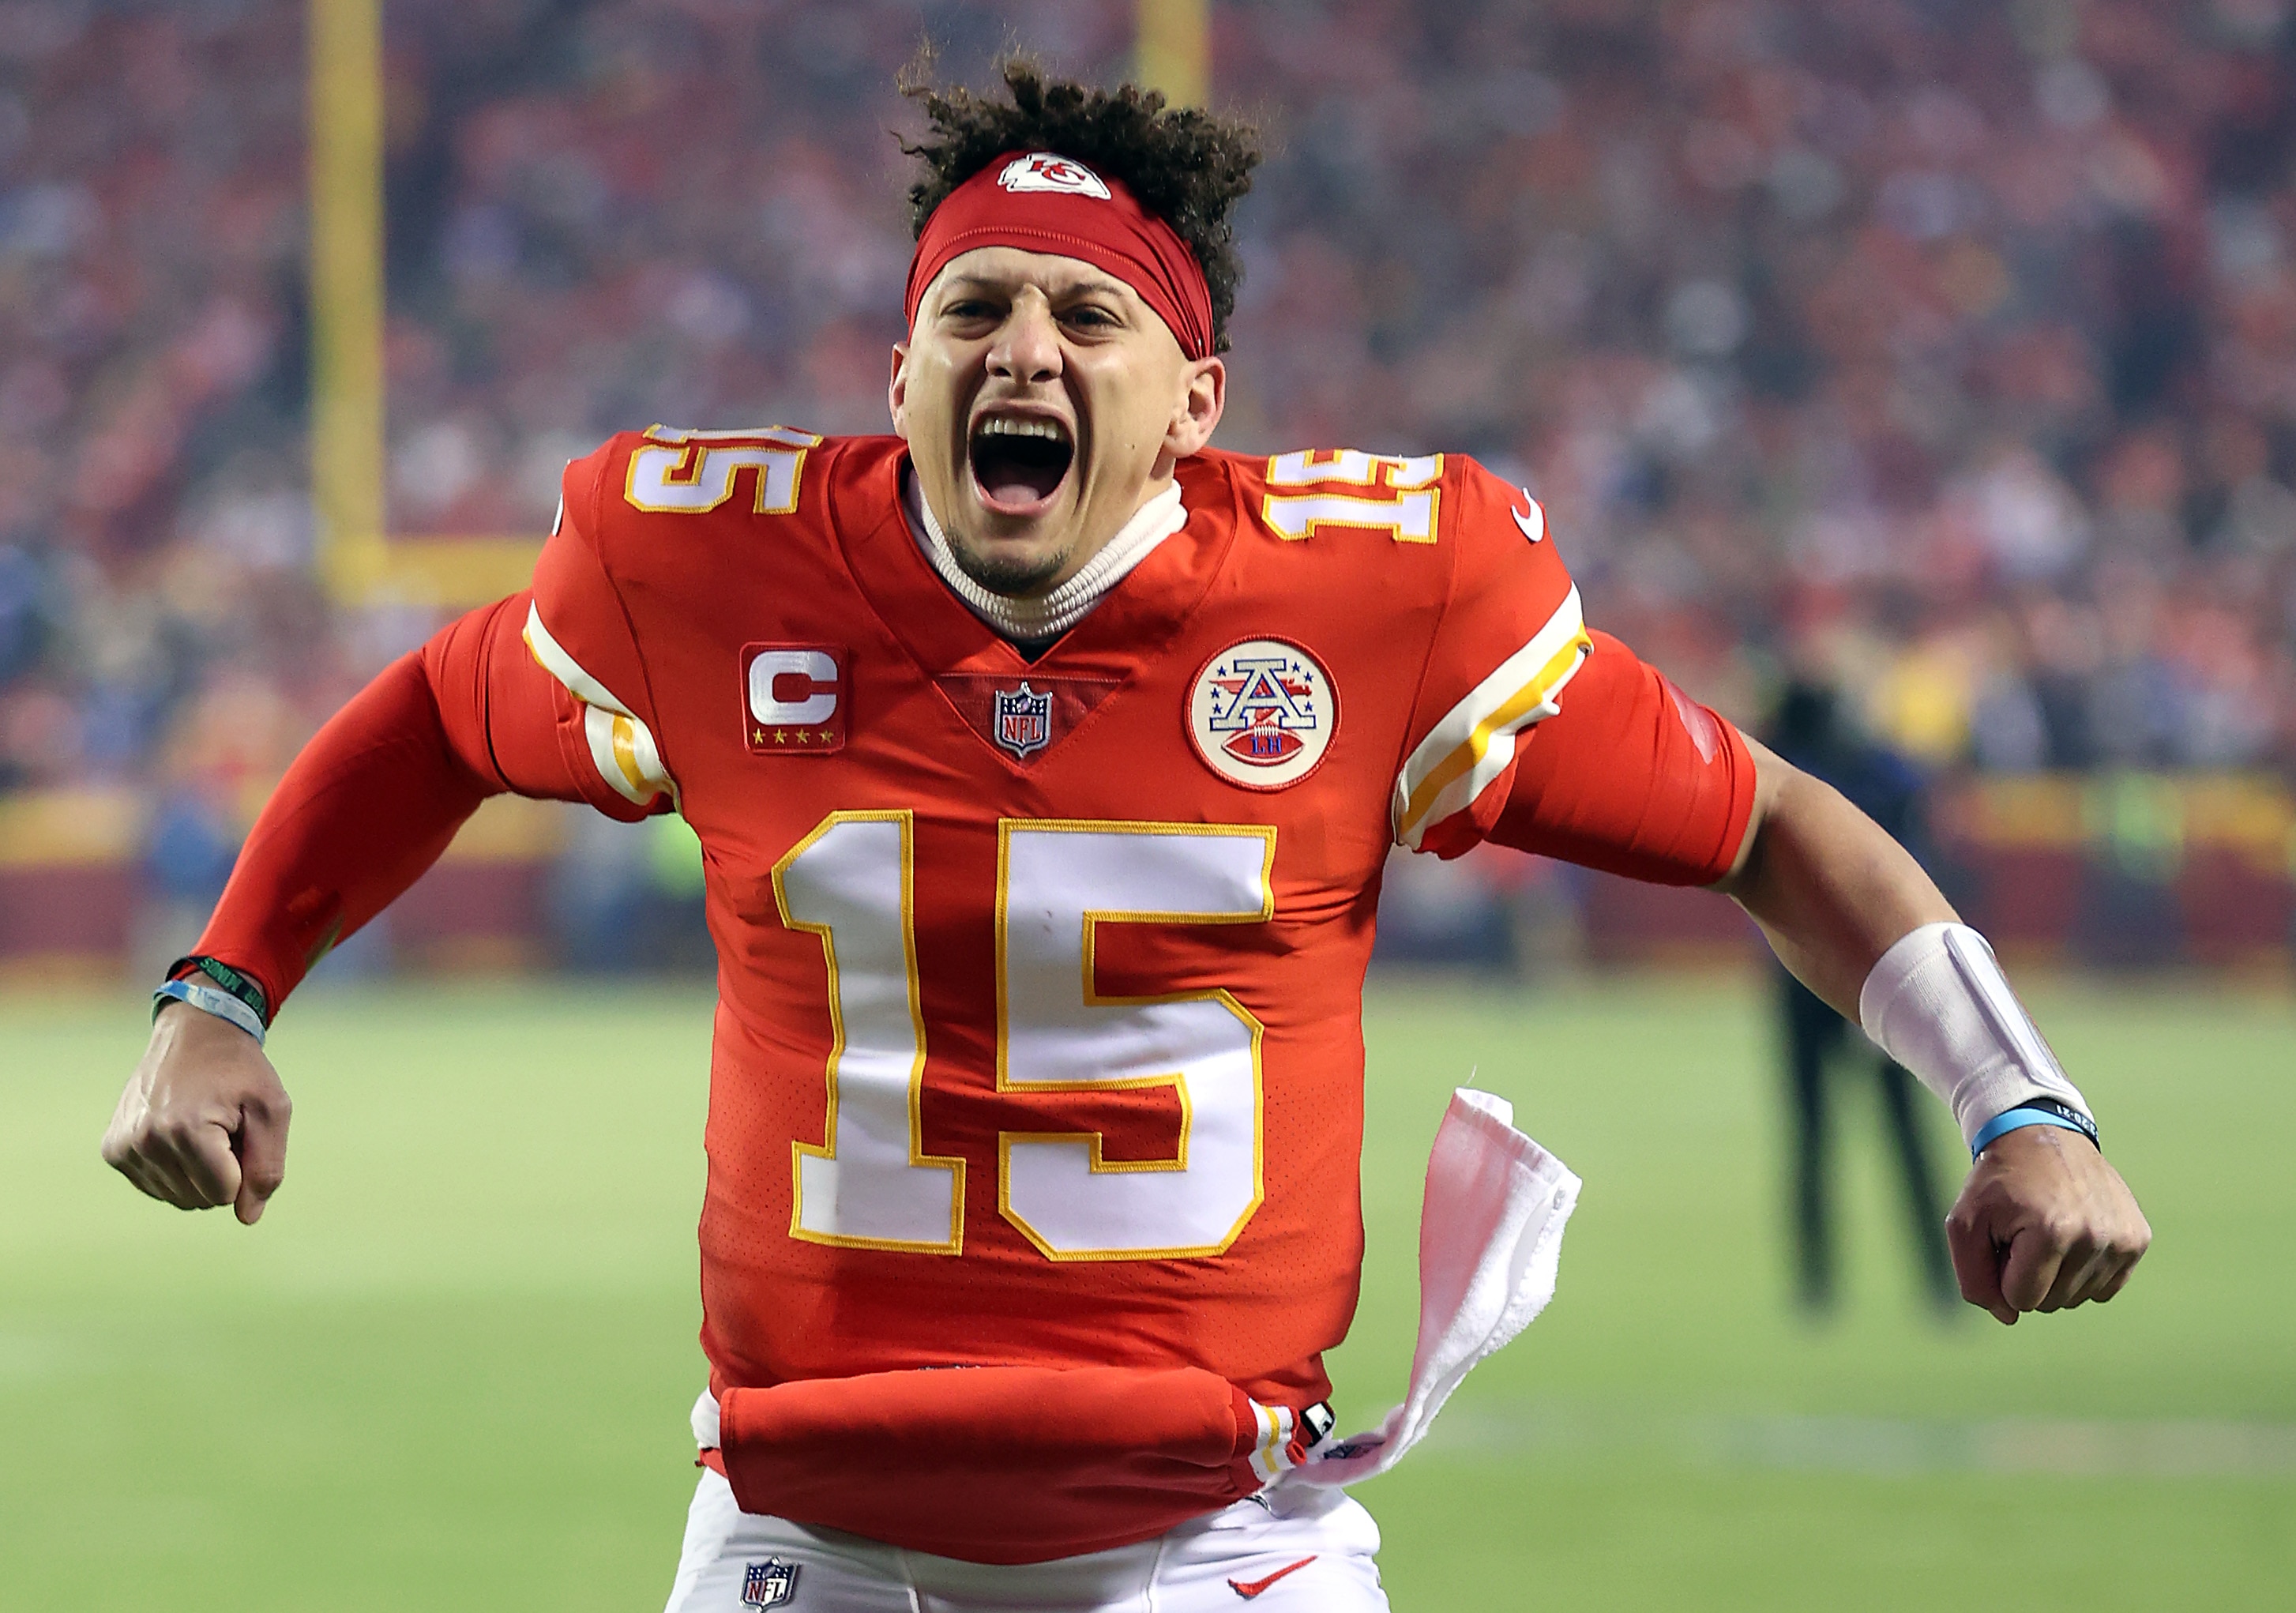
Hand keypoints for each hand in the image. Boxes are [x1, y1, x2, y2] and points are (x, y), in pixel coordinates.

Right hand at [101, 1000, 291, 1224]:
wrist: (194, 1033)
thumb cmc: (240, 1071)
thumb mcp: (272, 1109)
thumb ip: (267, 1168)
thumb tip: (247, 1217)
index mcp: (187, 1130)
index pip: (225, 1194)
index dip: (243, 1168)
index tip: (239, 1129)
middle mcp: (146, 1140)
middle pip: (200, 1199)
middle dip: (222, 1171)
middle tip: (222, 1126)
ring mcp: (124, 1146)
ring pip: (177, 1197)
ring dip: (198, 1171)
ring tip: (202, 1127)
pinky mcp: (113, 1149)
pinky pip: (154, 1188)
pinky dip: (174, 1170)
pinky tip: (178, 1133)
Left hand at [1945, 1124, 2148, 1324]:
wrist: (2041, 1136)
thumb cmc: (1998, 1184)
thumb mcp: (1964, 1224)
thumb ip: (1974, 1279)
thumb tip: (2010, 1317)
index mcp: (2051, 1232)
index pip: (2020, 1299)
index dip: (2002, 1272)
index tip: (2003, 1237)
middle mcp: (2095, 1237)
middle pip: (2051, 1302)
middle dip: (2028, 1273)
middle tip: (2025, 1230)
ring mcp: (2122, 1238)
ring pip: (2078, 1297)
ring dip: (2056, 1273)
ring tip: (2048, 1229)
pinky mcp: (2138, 1238)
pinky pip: (2105, 1288)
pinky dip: (2083, 1271)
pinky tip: (2074, 1236)